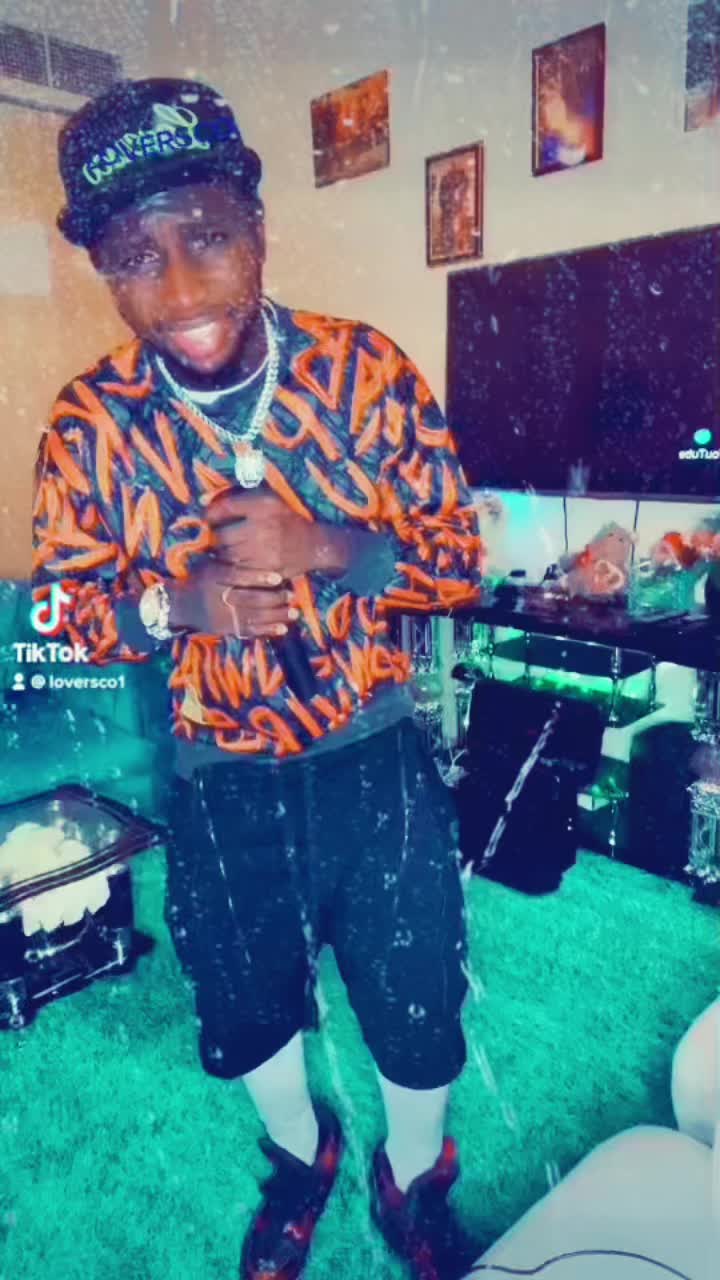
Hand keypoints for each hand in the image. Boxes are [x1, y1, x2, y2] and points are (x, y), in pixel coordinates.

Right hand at [167, 559, 293, 638]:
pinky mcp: (227, 629)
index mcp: (214, 577)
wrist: (180, 606)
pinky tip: (283, 629)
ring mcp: (224, 616)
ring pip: (253, 617)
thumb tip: (245, 541)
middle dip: (273, 598)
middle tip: (291, 595)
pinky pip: (249, 632)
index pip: (237, 576)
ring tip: (294, 611)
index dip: (258, 577)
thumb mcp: (208, 564)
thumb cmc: (199, 580)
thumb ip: (226, 556)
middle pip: (250, 599)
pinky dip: (267, 631)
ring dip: (276, 615)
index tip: (278, 577)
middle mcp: (219, 597)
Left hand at [205, 488, 349, 578]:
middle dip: (216, 537)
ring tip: (231, 548)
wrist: (315, 545)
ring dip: (223, 553)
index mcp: (264, 504)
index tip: (208, 519)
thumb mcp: (267, 500)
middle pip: (221, 535)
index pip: (224, 508)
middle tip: (219, 537)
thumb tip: (201, 501)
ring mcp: (265, 550)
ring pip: (227, 555)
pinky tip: (238, 561)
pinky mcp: (267, 569)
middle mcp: (264, 526)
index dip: (210, 515)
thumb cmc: (287, 519)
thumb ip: (237, 498)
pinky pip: (239, 570)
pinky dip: (234, 567)